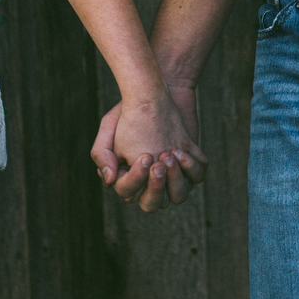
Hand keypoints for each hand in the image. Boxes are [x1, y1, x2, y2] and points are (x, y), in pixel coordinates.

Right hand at [90, 82, 205, 213]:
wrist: (156, 94)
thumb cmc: (130, 111)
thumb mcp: (109, 127)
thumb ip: (101, 154)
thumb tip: (109, 181)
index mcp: (129, 177)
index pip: (130, 192)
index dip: (136, 179)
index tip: (144, 156)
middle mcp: (151, 182)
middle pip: (153, 204)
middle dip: (157, 187)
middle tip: (160, 163)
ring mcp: (173, 175)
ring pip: (178, 196)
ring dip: (176, 180)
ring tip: (172, 154)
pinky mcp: (191, 164)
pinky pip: (197, 177)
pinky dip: (192, 168)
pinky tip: (184, 151)